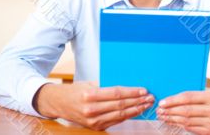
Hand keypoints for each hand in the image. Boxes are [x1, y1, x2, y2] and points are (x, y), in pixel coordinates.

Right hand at [33, 81, 153, 129]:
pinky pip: (115, 121)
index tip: (144, 90)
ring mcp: (93, 121)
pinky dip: (128, 116)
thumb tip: (128, 83)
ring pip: (120, 115)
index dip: (132, 92)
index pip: (117, 94)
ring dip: (136, 110)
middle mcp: (91, 109)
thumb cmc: (75, 89)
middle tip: (151, 98)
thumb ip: (107, 84)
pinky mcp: (95, 127)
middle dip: (138, 101)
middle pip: (121, 105)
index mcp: (90, 95)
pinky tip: (137, 111)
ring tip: (147, 105)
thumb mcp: (89, 83)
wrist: (58, 103)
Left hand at [156, 88, 209, 134]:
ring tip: (163, 116)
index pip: (188, 98)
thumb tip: (174, 96)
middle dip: (170, 111)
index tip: (162, 102)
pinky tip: (173, 121)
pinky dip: (180, 125)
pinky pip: (191, 128)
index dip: (173, 100)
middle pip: (186, 111)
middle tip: (159, 110)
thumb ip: (196, 93)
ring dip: (172, 119)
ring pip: (187, 121)